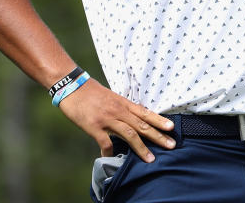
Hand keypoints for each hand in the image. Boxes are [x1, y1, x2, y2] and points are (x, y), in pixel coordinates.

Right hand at [58, 78, 174, 161]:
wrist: (72, 86)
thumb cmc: (91, 93)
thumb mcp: (111, 97)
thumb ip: (122, 109)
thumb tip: (133, 119)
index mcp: (123, 103)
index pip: (145, 113)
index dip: (159, 120)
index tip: (172, 127)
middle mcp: (119, 111)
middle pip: (142, 125)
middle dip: (158, 136)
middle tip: (172, 145)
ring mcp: (107, 119)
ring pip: (129, 134)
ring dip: (141, 148)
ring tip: (151, 159)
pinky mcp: (94, 126)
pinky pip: (105, 142)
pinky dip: (110, 152)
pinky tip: (112, 158)